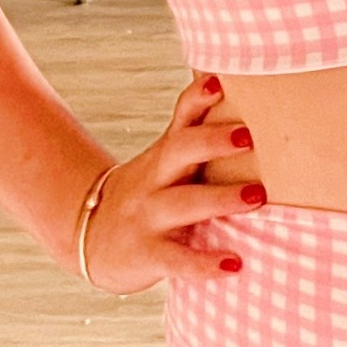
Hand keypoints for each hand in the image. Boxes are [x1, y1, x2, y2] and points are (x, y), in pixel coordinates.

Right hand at [81, 74, 266, 291]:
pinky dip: (204, 262)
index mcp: (165, 154)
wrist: (89, 237)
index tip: (220, 81)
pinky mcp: (146, 254)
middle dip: (211, 141)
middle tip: (248, 136)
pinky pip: (177, 259)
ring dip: (220, 199)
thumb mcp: (165, 161)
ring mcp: (147, 216)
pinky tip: (234, 264)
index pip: (181, 118)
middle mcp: (154, 179)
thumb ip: (197, 134)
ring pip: (182, 203)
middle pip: (179, 151)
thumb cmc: (147, 193)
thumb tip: (232, 87)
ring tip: (256, 197)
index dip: (198, 98)